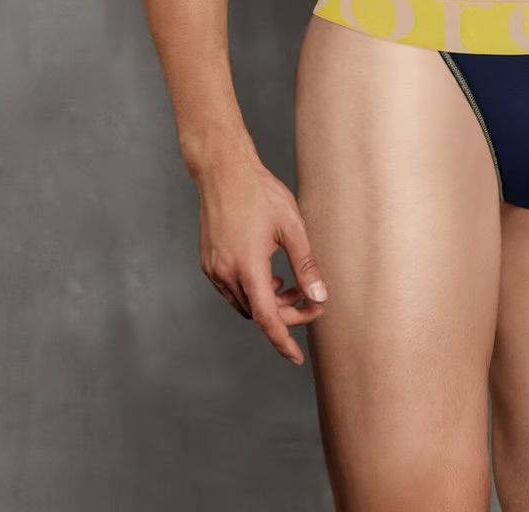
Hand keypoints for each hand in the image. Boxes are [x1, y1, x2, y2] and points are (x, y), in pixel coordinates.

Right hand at [195, 154, 328, 363]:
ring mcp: (213, 269)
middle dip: (285, 314)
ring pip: (244, 304)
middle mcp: (226, 273)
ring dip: (268, 303)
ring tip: (290, 286)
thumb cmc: (260, 193)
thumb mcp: (292, 227)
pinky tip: (268, 275)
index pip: (266, 318)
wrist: (224, 171)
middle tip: (310, 302)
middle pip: (257, 312)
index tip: (296, 357)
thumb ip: (306, 265)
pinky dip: (252, 291)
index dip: (283, 341)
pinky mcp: (208, 262)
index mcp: (248, 266)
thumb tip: (320, 296)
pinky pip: (232, 290)